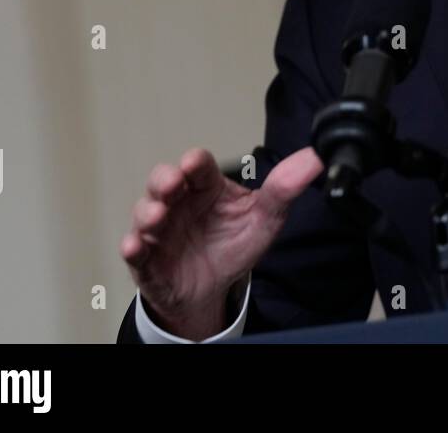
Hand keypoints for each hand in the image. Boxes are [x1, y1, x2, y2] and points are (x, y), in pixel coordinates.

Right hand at [119, 146, 322, 339]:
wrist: (214, 288)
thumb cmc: (233, 243)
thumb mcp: (264, 219)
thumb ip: (284, 189)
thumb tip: (314, 159)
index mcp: (206, 187)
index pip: (198, 166)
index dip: (194, 162)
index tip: (194, 163)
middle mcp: (179, 202)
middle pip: (163, 181)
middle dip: (164, 180)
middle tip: (172, 185)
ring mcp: (161, 230)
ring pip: (145, 212)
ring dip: (148, 212)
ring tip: (157, 218)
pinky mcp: (148, 259)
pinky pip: (134, 251)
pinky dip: (133, 247)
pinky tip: (136, 246)